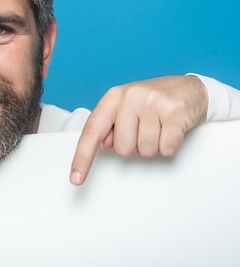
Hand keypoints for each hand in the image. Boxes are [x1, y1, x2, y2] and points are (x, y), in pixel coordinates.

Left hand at [70, 75, 207, 185]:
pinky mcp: (174, 111)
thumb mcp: (126, 107)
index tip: (76, 178)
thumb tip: (102, 144)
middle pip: (123, 149)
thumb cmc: (154, 101)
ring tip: (160, 127)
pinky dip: (170, 145)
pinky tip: (172, 129)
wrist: (190, 88)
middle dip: (135, 145)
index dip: (82, 157)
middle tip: (146, 128)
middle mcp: (129, 97)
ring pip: (145, 151)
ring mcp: (152, 103)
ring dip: (154, 145)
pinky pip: (166, 148)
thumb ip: (111, 125)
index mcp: (113, 97)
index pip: (92, 131)